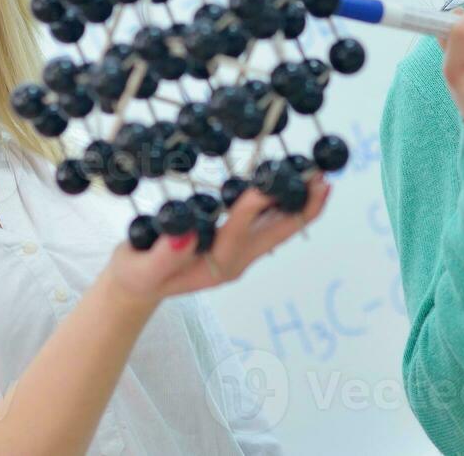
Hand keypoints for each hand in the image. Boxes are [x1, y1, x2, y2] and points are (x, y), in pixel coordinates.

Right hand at [103, 175, 331, 307]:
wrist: (139, 285)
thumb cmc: (139, 275)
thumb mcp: (144, 268)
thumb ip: (165, 254)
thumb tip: (186, 234)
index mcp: (217, 265)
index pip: (238, 230)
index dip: (252, 206)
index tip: (266, 183)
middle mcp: (237, 259)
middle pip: (277, 233)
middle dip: (301, 208)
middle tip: (323, 181)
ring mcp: (240, 252)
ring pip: (279, 228)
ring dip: (300, 204)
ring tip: (319, 178)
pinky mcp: (237, 242)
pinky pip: (269, 222)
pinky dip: (284, 202)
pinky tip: (290, 183)